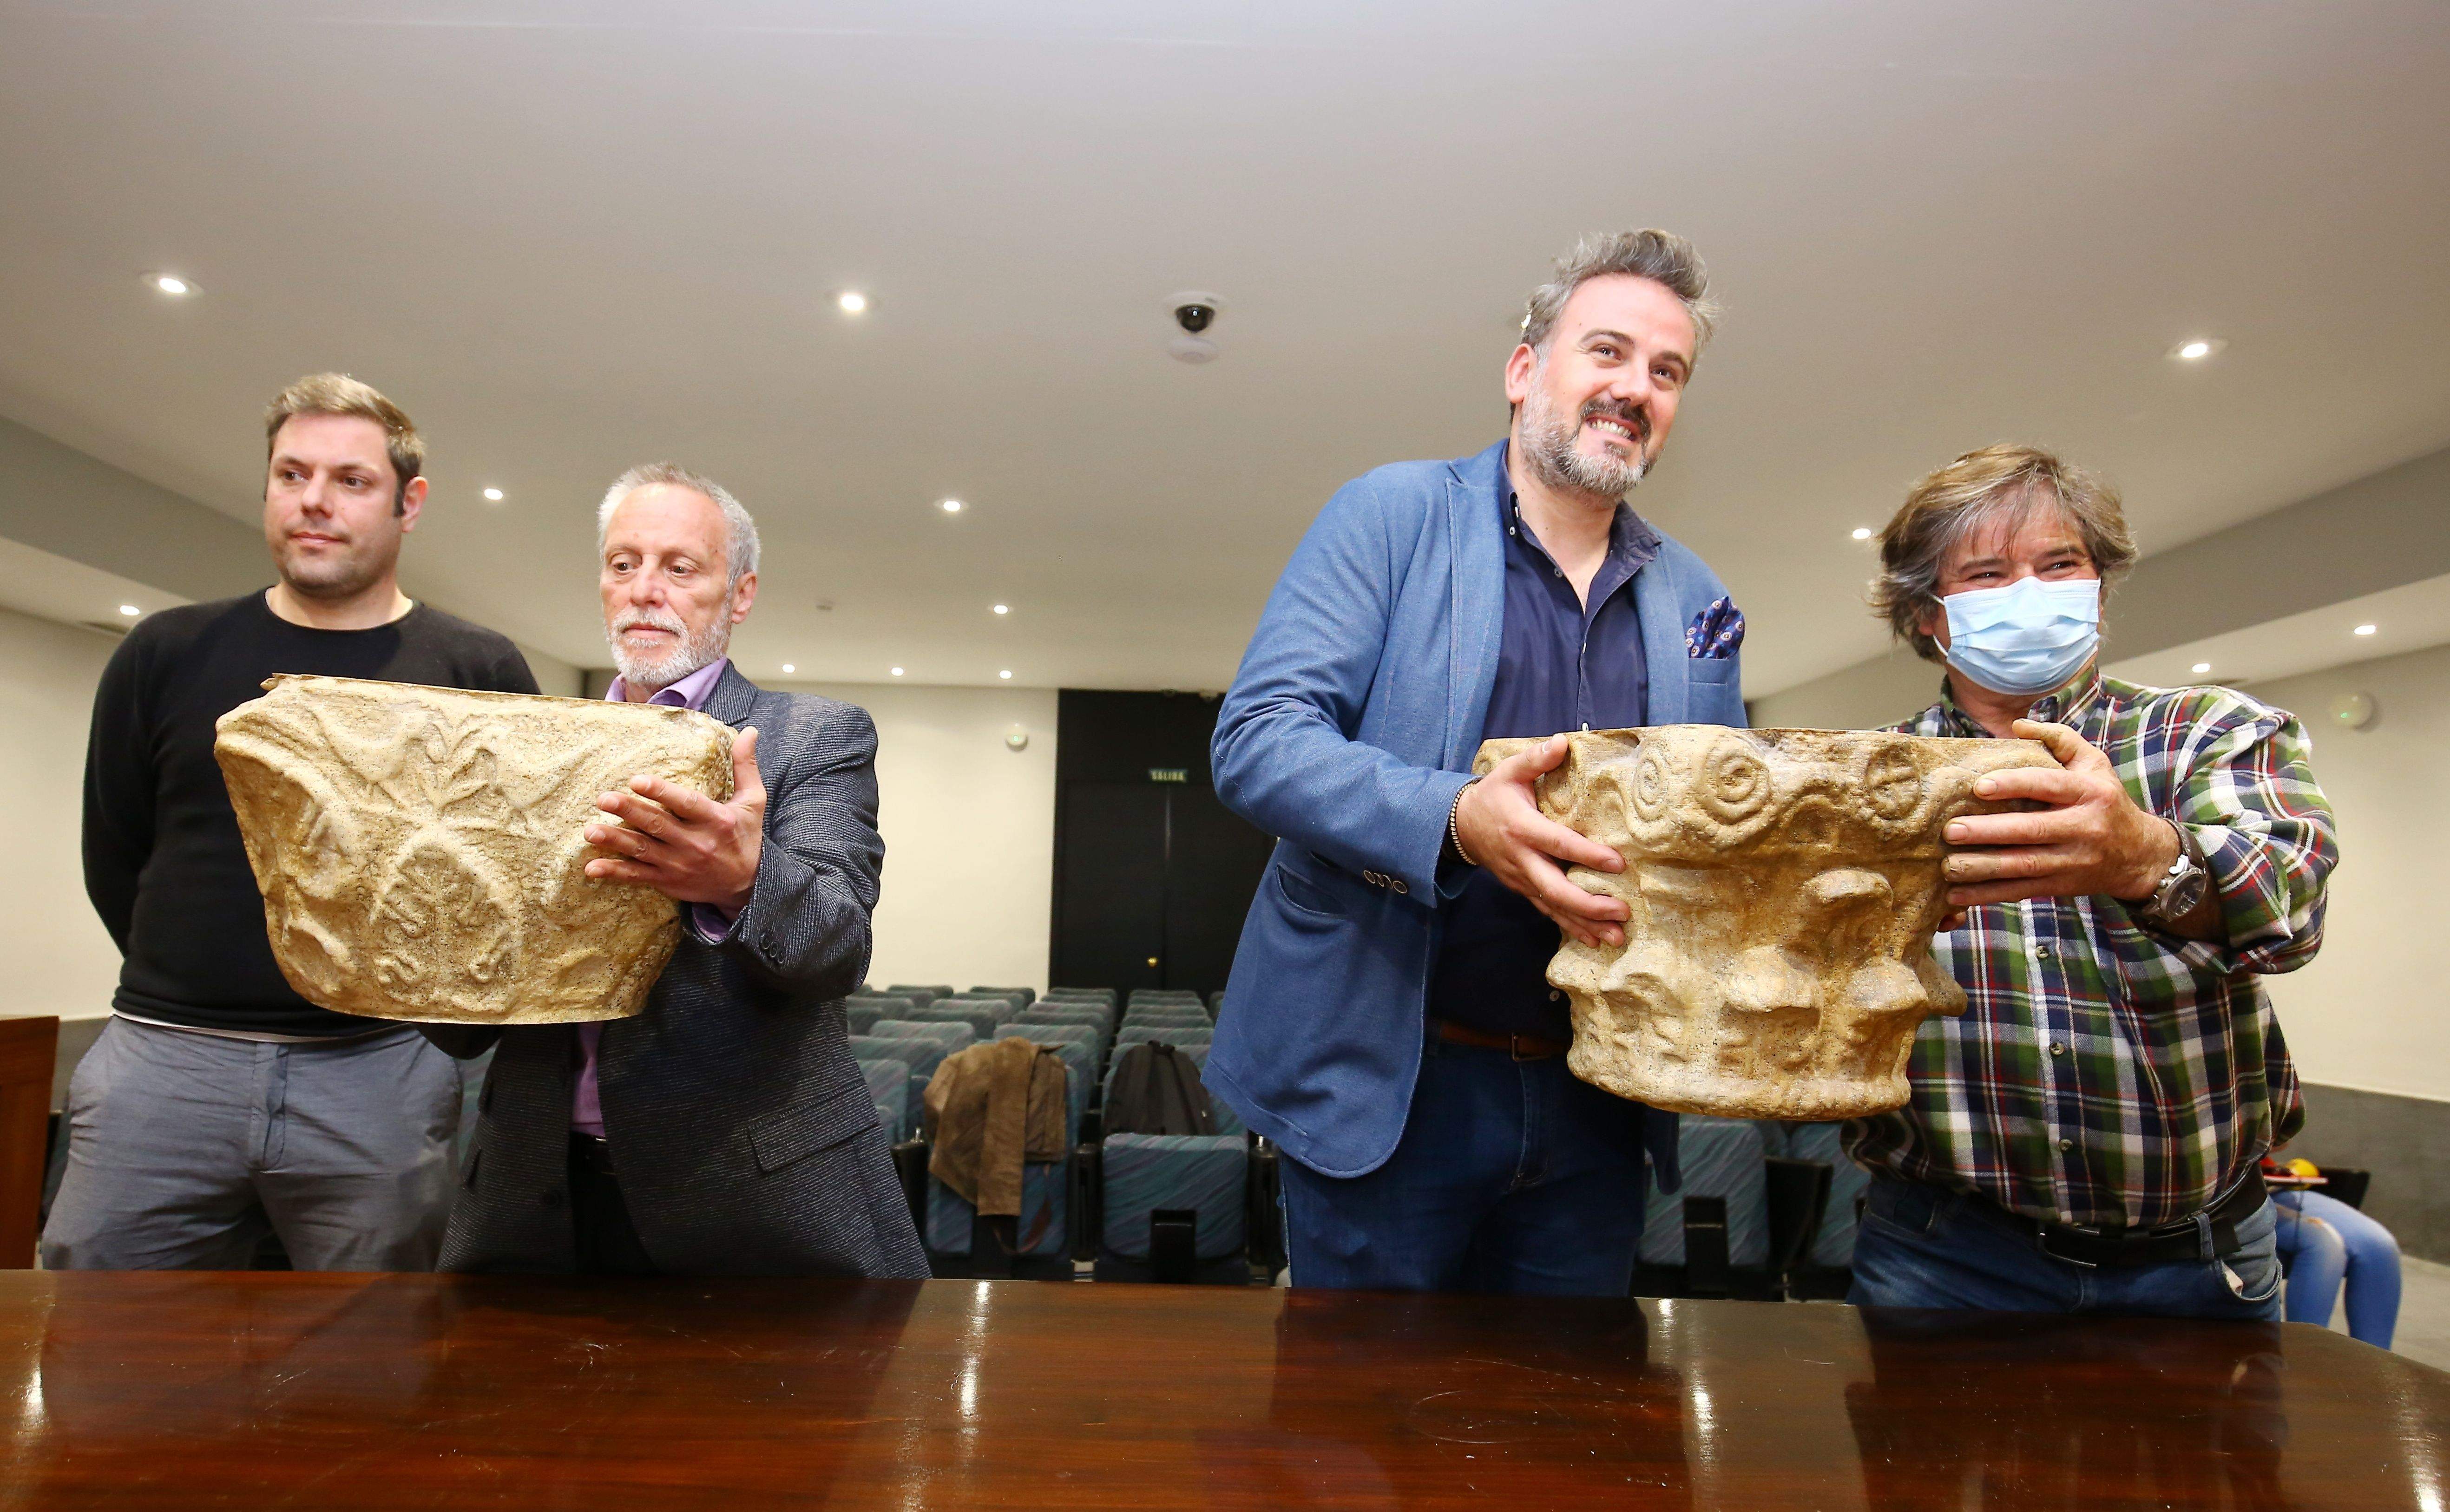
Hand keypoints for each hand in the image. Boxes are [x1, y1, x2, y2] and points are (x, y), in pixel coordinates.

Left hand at [583, 727, 766, 910]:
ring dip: (615, 840)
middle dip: (629, 811)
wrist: (747, 885)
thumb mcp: (753, 801)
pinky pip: (637, 876)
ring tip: (589, 831)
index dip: (661, 792)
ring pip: (642, 850)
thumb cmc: (746, 836)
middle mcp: (696, 843)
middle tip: (604, 799)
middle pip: (658, 825)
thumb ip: (745, 766)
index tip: (637, 780)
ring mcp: (679, 864)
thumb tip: (749, 731)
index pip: (686, 804)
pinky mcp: (668, 881)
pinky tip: (592, 868)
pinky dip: (615, 872)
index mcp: (716, 820)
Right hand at [1453, 733, 1629, 947]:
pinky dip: (1570, 927)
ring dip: (1585, 924)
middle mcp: (1523, 859)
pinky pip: (1548, 911)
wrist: (1460, 826)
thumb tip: (1562, 742)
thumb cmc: (1492, 795)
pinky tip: (1594, 940)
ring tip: (1617, 937)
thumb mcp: (1508, 770)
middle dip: (1590, 904)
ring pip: (1554, 906)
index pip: (1559, 844)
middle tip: (1622, 911)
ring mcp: (1522, 879)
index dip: (1588, 855)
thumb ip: (1535, 758)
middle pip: (1556, 888)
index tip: (1618, 863)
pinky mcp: (1523, 889)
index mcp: (1523, 828)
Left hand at [1938, 719, 2177, 908]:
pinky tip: (1958, 894)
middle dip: (1989, 832)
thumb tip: (2019, 725)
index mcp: (2088, 792)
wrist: (2140, 853)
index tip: (1978, 786)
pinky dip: (1989, 894)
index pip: (2048, 786)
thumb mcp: (2094, 763)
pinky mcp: (2062, 885)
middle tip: (1951, 830)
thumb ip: (2060, 739)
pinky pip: (2022, 890)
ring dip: (1983, 868)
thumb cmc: (2106, 799)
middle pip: (2031, 830)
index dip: (2014, 785)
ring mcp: (2073, 860)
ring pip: (2024, 866)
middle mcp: (2083, 827)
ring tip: (1948, 865)